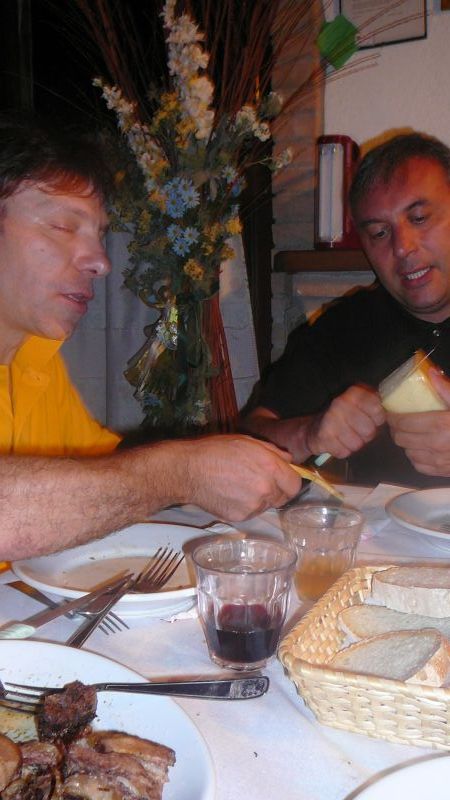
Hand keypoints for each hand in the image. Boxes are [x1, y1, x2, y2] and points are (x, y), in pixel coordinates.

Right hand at [180, 434, 300, 520]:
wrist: (189, 471)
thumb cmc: (216, 450)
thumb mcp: (247, 441)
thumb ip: (273, 451)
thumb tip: (288, 461)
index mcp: (270, 467)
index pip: (295, 484)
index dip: (289, 480)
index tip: (281, 477)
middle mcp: (266, 489)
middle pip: (283, 497)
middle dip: (276, 489)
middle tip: (258, 480)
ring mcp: (254, 506)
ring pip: (267, 505)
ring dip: (261, 498)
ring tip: (241, 486)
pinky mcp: (241, 517)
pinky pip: (252, 513)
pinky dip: (247, 506)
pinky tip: (232, 494)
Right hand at [304, 385, 384, 458]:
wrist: (313, 427)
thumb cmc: (343, 416)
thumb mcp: (360, 403)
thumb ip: (376, 403)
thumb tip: (394, 412)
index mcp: (354, 392)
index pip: (378, 411)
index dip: (377, 420)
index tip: (371, 419)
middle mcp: (341, 403)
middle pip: (369, 431)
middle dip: (365, 435)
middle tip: (356, 430)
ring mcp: (331, 420)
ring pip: (357, 444)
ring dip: (354, 444)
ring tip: (345, 436)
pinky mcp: (323, 436)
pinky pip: (344, 452)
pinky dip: (342, 450)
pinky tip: (336, 442)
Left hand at [387, 366, 449, 475]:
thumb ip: (446, 389)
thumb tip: (431, 372)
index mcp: (442, 424)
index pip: (404, 422)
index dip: (393, 417)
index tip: (391, 412)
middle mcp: (438, 444)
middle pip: (402, 439)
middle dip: (397, 430)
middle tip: (398, 422)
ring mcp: (441, 461)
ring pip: (409, 453)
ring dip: (406, 443)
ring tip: (409, 434)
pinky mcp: (444, 471)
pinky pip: (420, 466)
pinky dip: (416, 457)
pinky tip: (421, 448)